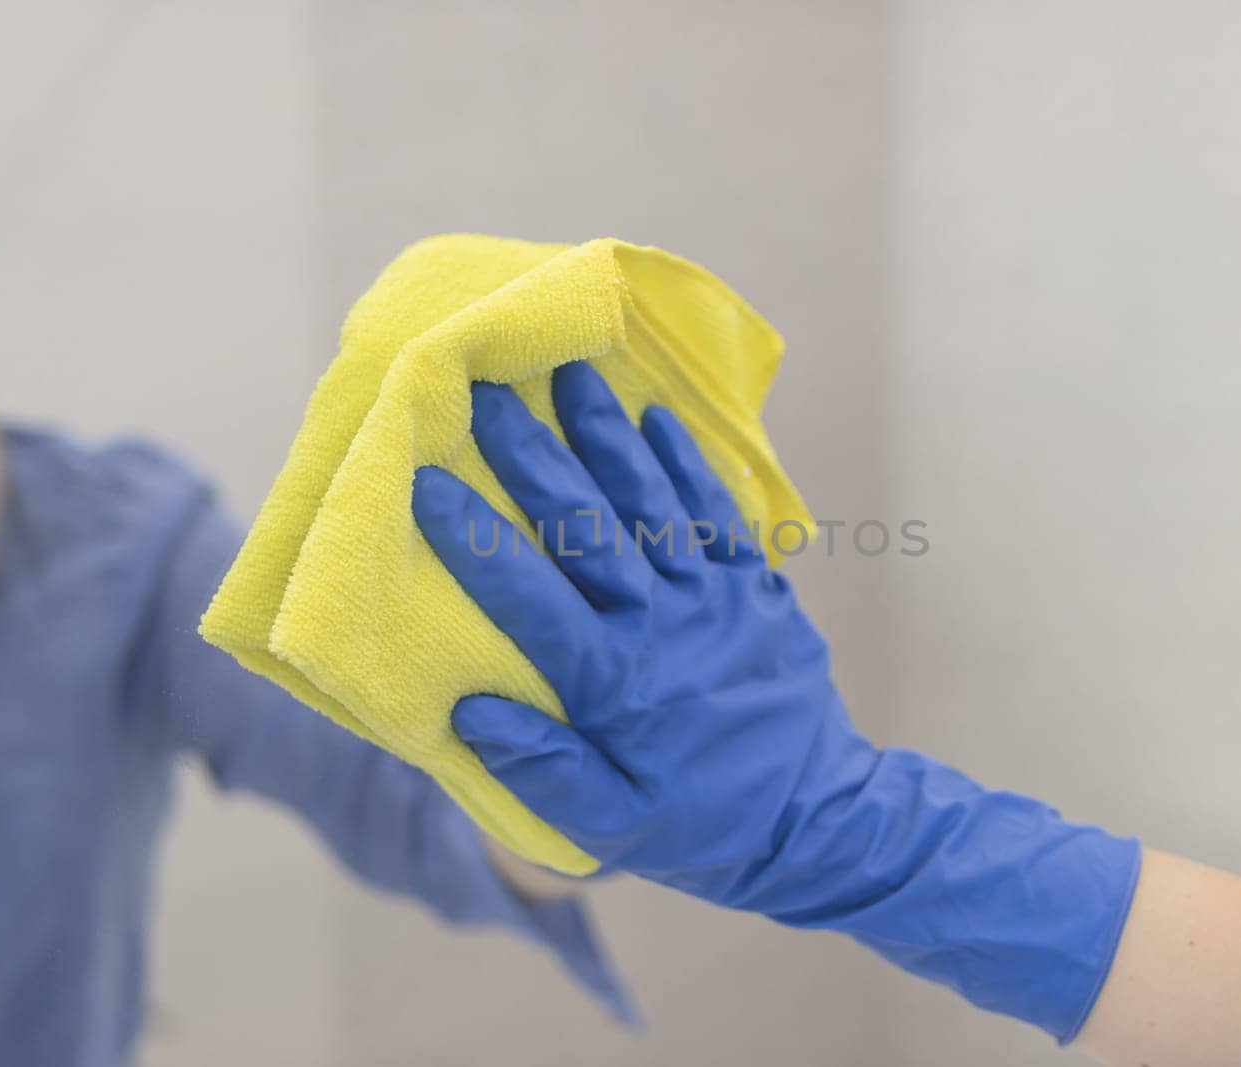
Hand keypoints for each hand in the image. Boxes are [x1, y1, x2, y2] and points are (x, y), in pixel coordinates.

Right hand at [413, 362, 1140, 1040]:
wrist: (815, 818)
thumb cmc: (700, 825)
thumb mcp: (613, 825)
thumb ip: (543, 769)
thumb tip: (469, 709)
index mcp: (614, 681)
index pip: (528, 597)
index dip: (474, 538)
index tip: (425, 479)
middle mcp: (661, 621)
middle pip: (585, 525)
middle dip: (532, 454)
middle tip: (487, 390)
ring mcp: (715, 596)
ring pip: (650, 501)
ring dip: (608, 435)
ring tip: (571, 372)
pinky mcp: (755, 587)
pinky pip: (718, 513)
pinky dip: (687, 464)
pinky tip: (657, 417)